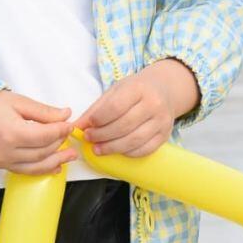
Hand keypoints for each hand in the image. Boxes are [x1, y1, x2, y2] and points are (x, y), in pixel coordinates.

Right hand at [0, 90, 77, 175]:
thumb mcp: (19, 102)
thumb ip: (44, 111)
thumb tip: (65, 115)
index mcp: (12, 133)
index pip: (45, 136)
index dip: (60, 131)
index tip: (69, 125)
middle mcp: (7, 151)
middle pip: (42, 151)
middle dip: (59, 143)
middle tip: (68, 135)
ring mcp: (4, 161)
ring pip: (37, 165)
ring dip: (56, 161)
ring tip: (70, 156)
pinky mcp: (2, 166)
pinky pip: (26, 171)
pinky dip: (42, 169)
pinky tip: (55, 166)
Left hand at [72, 62, 197, 158]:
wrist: (164, 90)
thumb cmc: (136, 90)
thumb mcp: (115, 91)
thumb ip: (96, 108)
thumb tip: (77, 126)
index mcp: (139, 89)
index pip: (116, 107)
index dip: (99, 119)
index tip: (88, 125)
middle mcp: (153, 104)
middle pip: (124, 126)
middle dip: (102, 135)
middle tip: (89, 138)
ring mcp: (161, 121)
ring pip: (134, 140)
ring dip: (112, 148)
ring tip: (97, 148)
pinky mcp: (165, 135)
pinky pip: (145, 150)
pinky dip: (128, 153)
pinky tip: (116, 150)